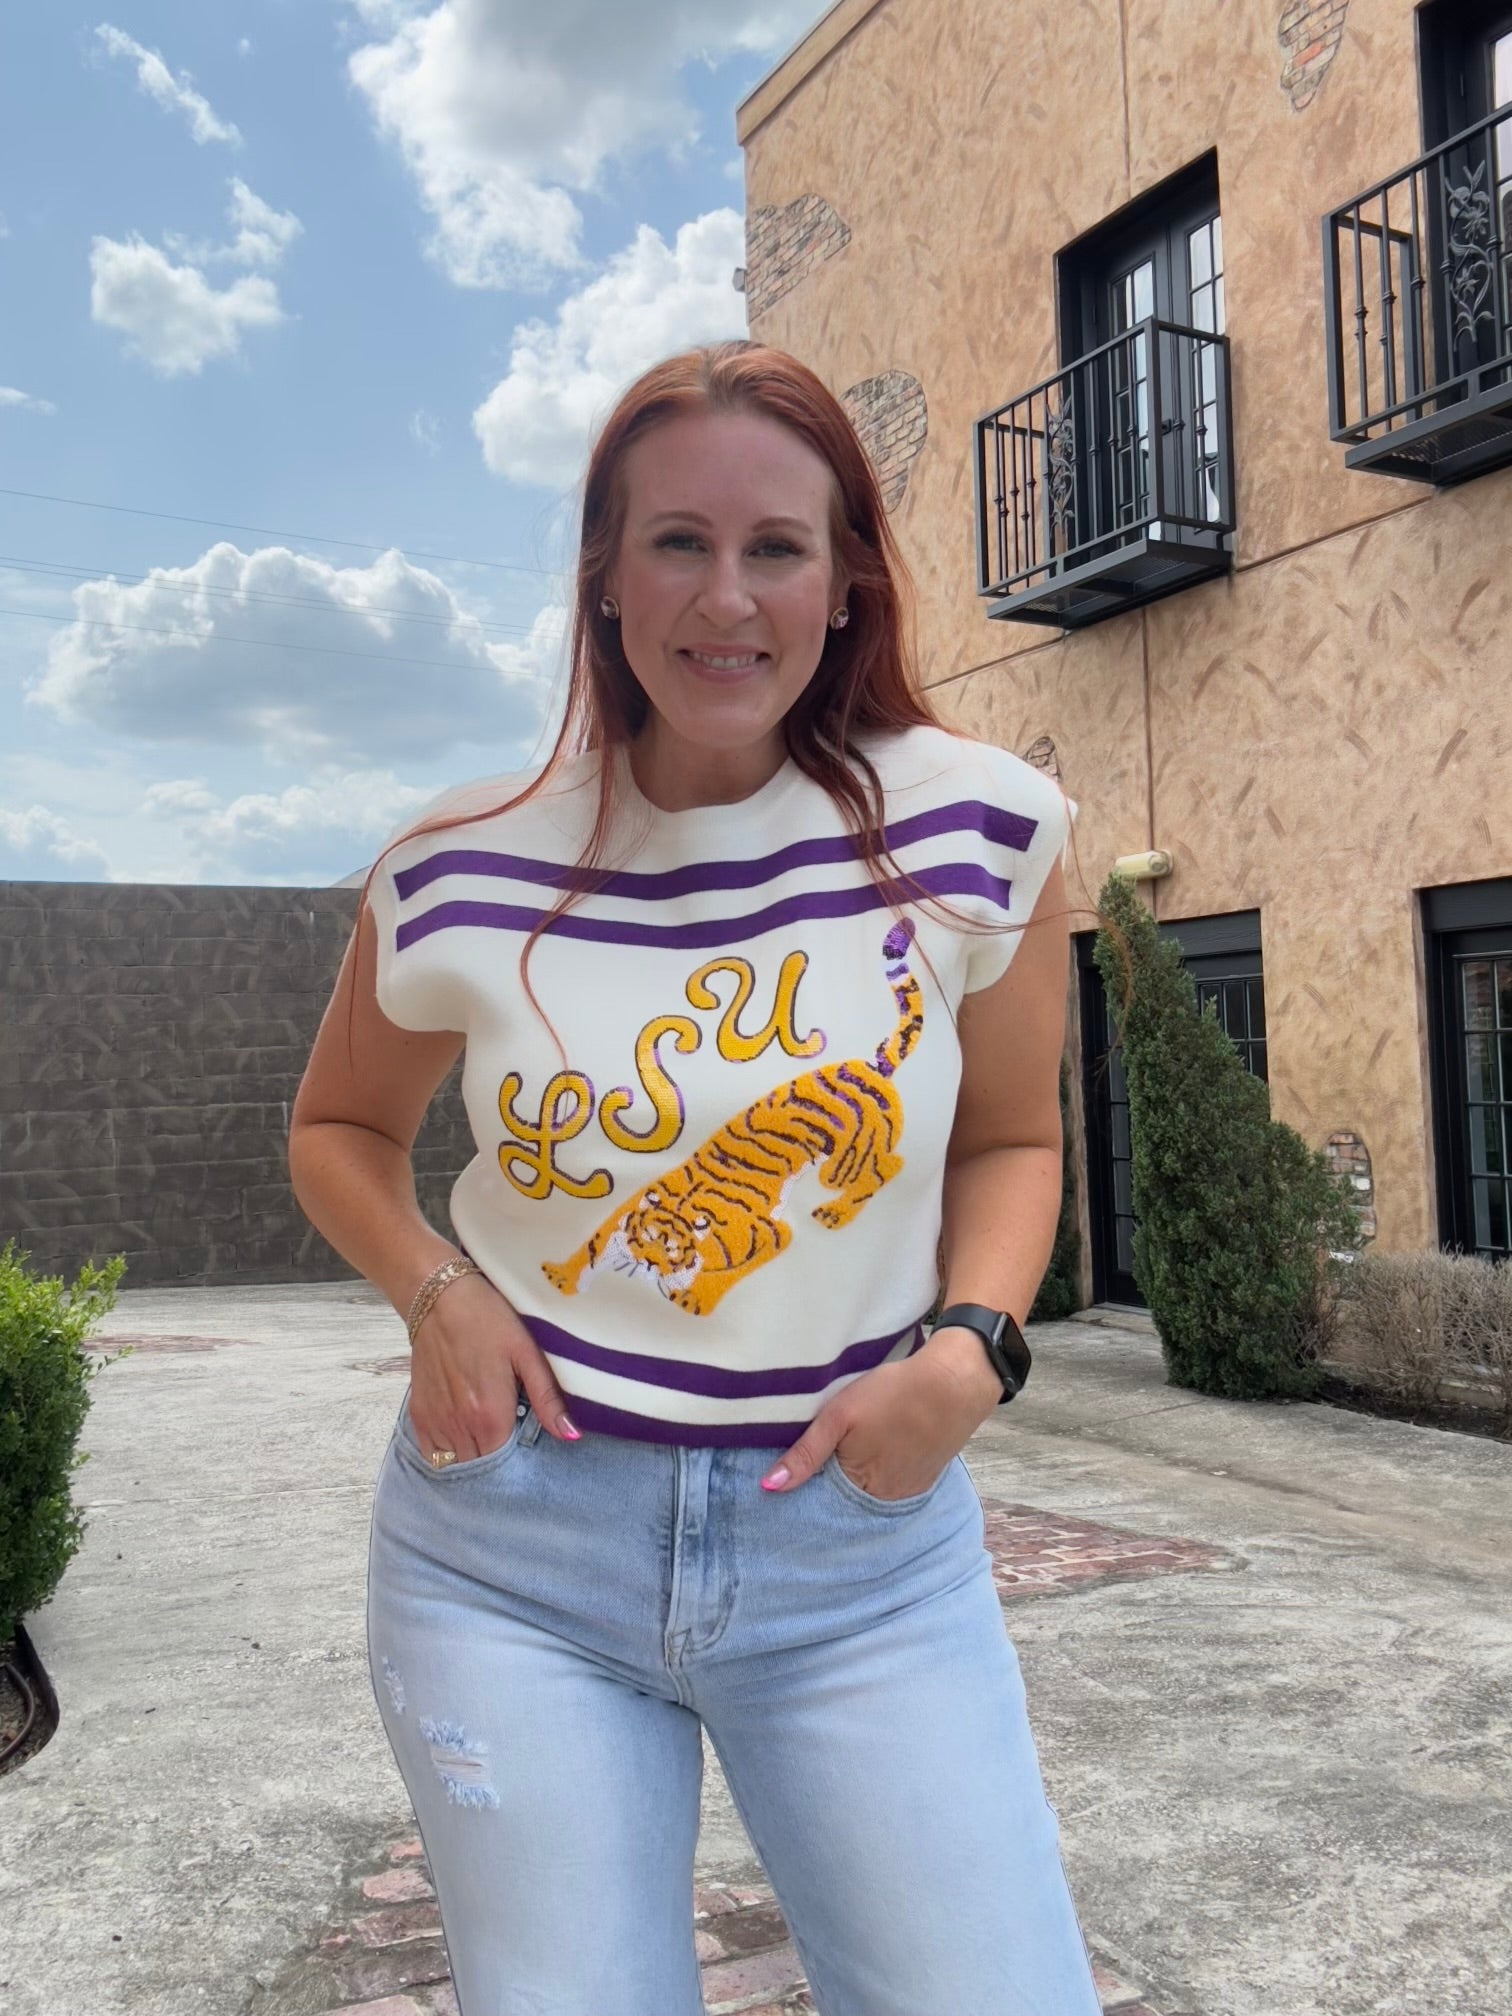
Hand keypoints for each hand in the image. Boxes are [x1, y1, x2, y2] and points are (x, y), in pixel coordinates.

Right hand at [409, 1268, 579, 1459]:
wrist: (440, 1299)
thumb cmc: (489, 1321)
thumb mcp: (527, 1353)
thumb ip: (547, 1398)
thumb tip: (571, 1435)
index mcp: (491, 1416)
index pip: (507, 1465)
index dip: (519, 1462)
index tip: (526, 1448)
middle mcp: (461, 1426)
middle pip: (481, 1468)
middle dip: (497, 1465)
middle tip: (509, 1442)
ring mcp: (436, 1422)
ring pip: (456, 1466)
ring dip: (473, 1460)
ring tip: (487, 1441)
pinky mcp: (419, 1414)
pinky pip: (432, 1455)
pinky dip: (448, 1456)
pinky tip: (463, 1439)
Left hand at [759, 1349, 990, 1497]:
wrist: (954, 1383)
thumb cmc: (893, 1394)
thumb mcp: (839, 1416)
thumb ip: (805, 1453)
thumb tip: (768, 1487)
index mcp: (859, 1487)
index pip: (821, 1500)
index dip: (807, 1485)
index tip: (792, 1470)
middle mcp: (884, 1500)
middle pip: (846, 1499)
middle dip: (830, 1484)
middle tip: (823, 1455)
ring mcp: (907, 1491)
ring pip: (869, 1492)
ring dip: (856, 1478)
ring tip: (852, 1450)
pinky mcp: (924, 1478)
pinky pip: (893, 1484)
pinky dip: (881, 1472)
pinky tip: (878, 1450)